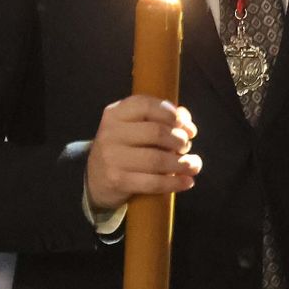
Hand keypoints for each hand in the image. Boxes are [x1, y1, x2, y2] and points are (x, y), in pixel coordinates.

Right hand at [85, 96, 199, 211]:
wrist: (95, 178)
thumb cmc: (124, 148)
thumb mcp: (134, 127)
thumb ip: (160, 119)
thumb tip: (186, 122)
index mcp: (115, 113)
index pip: (146, 106)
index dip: (171, 114)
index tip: (185, 126)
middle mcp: (110, 133)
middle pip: (156, 133)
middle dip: (179, 140)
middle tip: (186, 146)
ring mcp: (112, 158)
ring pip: (157, 159)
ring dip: (183, 163)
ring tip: (193, 165)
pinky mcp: (117, 180)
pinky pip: (153, 182)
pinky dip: (175, 182)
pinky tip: (187, 181)